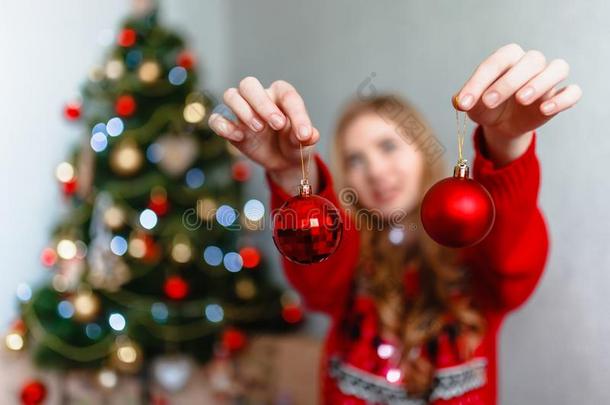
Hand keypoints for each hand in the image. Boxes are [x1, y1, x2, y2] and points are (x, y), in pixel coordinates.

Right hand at [208, 77, 319, 190]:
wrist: (283, 160)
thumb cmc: (294, 143)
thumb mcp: (305, 142)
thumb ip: (307, 135)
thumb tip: (310, 134)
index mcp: (281, 95)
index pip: (286, 95)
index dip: (296, 113)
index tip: (303, 134)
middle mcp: (259, 97)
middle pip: (249, 84)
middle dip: (262, 103)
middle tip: (277, 124)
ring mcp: (241, 111)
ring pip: (230, 95)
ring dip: (242, 110)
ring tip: (258, 129)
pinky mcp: (230, 126)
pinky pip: (217, 119)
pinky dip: (224, 126)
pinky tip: (239, 137)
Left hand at [454, 43, 581, 164]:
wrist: (502, 124)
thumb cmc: (488, 106)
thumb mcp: (472, 104)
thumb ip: (465, 99)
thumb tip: (458, 101)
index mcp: (507, 58)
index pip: (496, 62)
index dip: (479, 82)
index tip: (464, 103)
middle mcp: (531, 62)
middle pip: (530, 61)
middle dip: (508, 81)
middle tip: (490, 101)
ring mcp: (548, 78)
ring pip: (557, 68)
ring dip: (540, 83)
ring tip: (521, 99)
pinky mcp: (559, 96)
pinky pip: (572, 92)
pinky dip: (562, 99)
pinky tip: (544, 109)